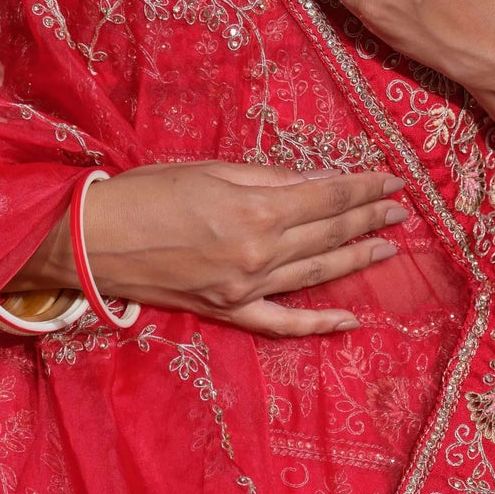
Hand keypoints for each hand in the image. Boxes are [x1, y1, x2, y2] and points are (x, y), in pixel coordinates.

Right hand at [11, 160, 407, 337]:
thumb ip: (267, 179)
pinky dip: (318, 324)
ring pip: (315, 273)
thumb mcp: (210, 169)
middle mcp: (259, 252)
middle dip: (369, 218)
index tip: (392, 179)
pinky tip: (350, 319)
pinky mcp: (228, 311)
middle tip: (401, 209)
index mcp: (256, 210)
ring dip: (357, 259)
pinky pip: (282, 323)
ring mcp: (246, 288)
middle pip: (328, 234)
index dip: (363, 188)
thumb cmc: (146, 193)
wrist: (93, 240)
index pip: (327, 198)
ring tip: (389, 246)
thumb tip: (312, 182)